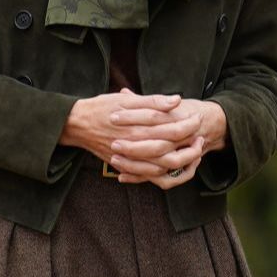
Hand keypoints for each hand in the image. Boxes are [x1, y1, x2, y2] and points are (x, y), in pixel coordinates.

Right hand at [61, 90, 226, 188]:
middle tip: (200, 139)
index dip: (189, 125)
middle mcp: (136, 144)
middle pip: (171, 152)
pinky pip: (147, 177)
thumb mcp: (126, 99)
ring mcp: (130, 158)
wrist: (76, 124)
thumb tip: (176, 100)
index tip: (198, 119)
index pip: (173, 128)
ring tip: (193, 155)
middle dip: (191, 148)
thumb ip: (153, 101)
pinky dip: (163, 175)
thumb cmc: (102, 107)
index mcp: (138, 126)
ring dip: (182, 164)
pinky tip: (173, 168)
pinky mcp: (124, 165)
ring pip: (162, 168)